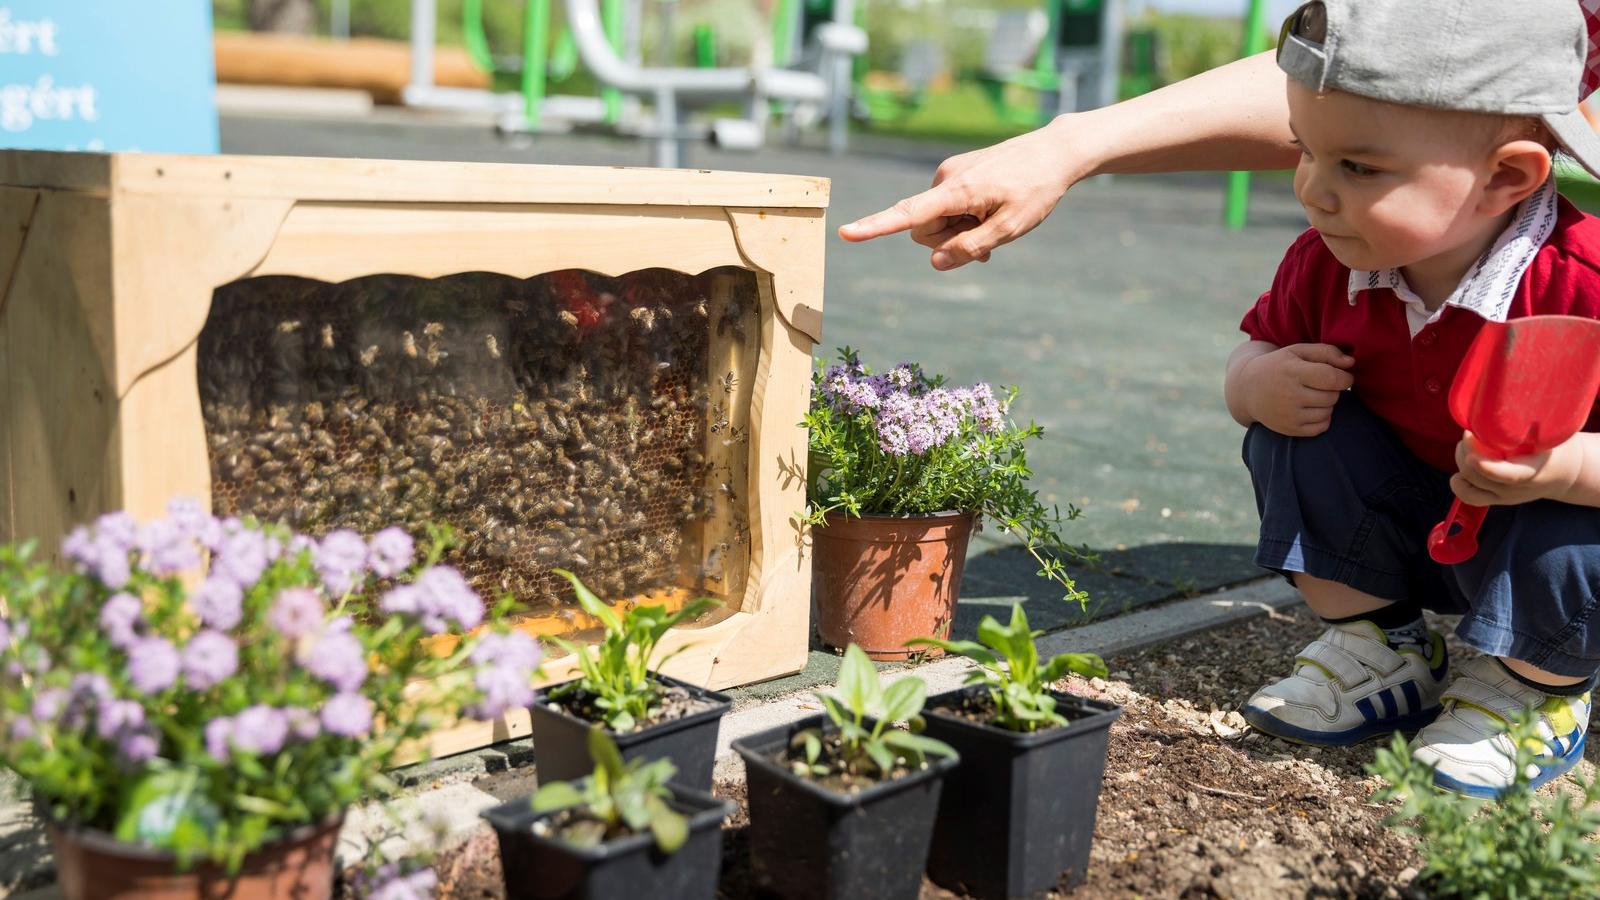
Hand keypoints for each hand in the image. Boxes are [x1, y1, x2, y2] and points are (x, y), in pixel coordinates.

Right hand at [836, 117, 1083, 269]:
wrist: (1055, 151)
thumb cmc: (1036, 190)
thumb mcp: (1010, 228)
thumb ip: (971, 248)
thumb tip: (934, 262)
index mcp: (957, 191)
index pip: (908, 214)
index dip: (875, 227)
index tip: (847, 234)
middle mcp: (945, 179)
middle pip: (924, 230)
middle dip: (948, 242)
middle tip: (988, 241)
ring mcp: (949, 174)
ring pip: (936, 222)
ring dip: (959, 231)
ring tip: (994, 222)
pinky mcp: (956, 174)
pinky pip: (946, 209)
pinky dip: (963, 219)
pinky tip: (990, 214)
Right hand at [1238, 344, 1354, 435]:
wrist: (1247, 389)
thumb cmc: (1279, 366)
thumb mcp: (1297, 351)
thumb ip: (1326, 352)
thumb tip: (1351, 362)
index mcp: (1292, 372)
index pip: (1331, 378)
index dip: (1345, 378)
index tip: (1344, 376)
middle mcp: (1289, 395)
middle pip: (1332, 396)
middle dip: (1334, 390)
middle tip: (1322, 385)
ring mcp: (1288, 414)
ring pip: (1328, 412)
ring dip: (1327, 403)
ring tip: (1314, 395)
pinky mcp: (1290, 429)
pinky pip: (1322, 427)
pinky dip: (1322, 418)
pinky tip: (1310, 408)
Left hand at [1450, 431, 1583, 505]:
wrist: (1565, 473)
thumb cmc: (1555, 446)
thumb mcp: (1550, 434)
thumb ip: (1528, 424)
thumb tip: (1505, 401)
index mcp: (1531, 471)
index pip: (1507, 475)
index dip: (1486, 467)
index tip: (1471, 453)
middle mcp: (1515, 488)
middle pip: (1477, 474)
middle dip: (1467, 449)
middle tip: (1471, 431)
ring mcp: (1504, 496)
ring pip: (1469, 481)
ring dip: (1461, 459)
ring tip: (1468, 443)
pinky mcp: (1496, 500)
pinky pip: (1469, 497)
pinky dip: (1459, 483)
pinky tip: (1463, 466)